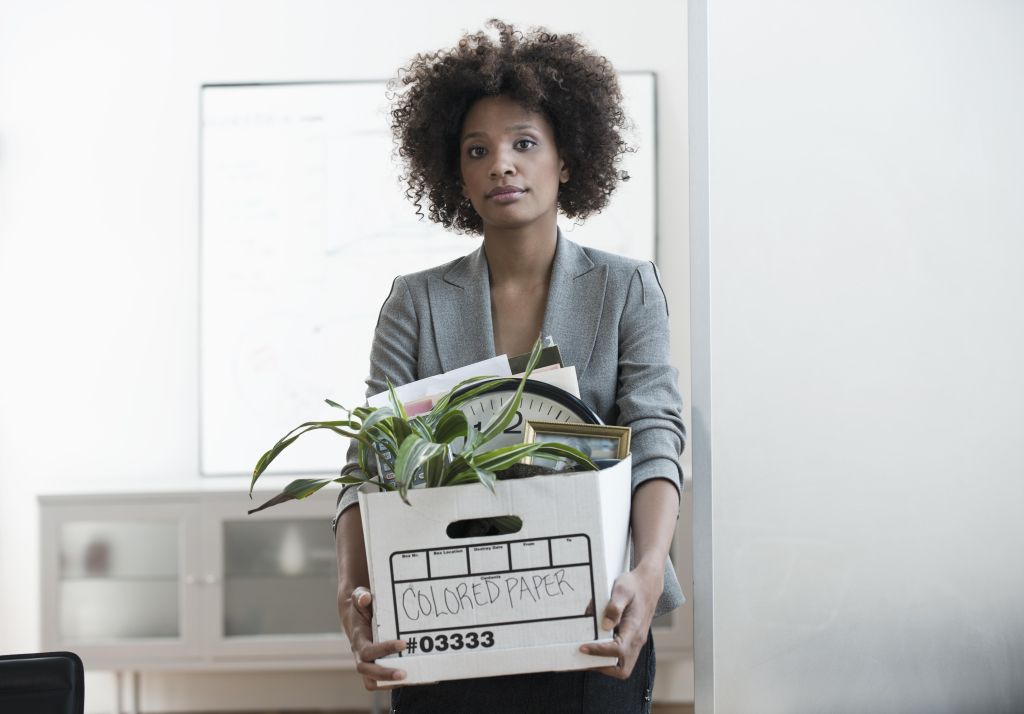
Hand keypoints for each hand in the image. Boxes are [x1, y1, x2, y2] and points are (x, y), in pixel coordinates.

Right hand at [340, 585, 406, 689]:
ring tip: (410, 678)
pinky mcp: (375, 667)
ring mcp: (367, 663)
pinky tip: (414, 676)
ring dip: (389, 683)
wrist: (354, 618)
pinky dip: (395, 682)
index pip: (367, 651)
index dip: (384, 649)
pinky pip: (380, 682)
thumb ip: (361, 597)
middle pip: (367, 672)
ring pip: (372, 682)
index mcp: (358, 640)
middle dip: (385, 674)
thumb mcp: (359, 598)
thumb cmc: (360, 608)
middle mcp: (360, 655)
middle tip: (404, 673)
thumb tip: (366, 598)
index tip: (403, 643)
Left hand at [578, 562, 662, 678]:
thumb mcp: (622, 589)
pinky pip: (621, 658)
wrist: (648, 584)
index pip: (618, 650)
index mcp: (634, 628)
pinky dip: (608, 659)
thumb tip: (605, 625)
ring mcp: (636, 642)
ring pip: (622, 667)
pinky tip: (594, 646)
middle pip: (622, 669)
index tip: (582, 647)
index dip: (599, 652)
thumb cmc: (633, 586)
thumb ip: (614, 607)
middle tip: (583, 658)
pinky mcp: (632, 641)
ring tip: (586, 656)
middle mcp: (637, 640)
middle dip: (602, 667)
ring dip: (604, 665)